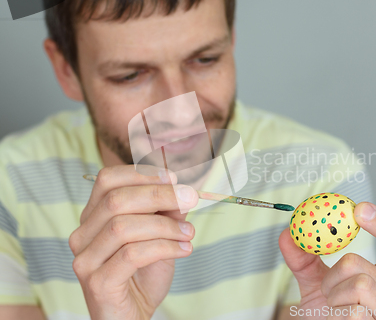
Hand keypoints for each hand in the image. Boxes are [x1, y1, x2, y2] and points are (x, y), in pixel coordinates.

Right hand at [69, 166, 197, 319]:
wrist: (132, 316)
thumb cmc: (143, 274)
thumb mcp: (160, 237)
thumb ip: (167, 213)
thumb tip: (182, 191)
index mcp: (94, 217)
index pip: (107, 180)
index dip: (140, 173)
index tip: (172, 177)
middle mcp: (83, 235)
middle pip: (116, 200)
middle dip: (159, 195)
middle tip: (190, 198)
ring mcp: (86, 260)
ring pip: (123, 226)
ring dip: (165, 225)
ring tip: (189, 233)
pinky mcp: (98, 282)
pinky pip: (132, 254)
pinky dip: (164, 247)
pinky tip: (184, 250)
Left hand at [279, 202, 375, 318]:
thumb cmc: (327, 310)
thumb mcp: (313, 279)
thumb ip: (302, 256)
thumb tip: (288, 232)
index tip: (359, 209)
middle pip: (360, 263)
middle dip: (333, 273)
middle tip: (328, 288)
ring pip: (360, 285)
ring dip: (334, 294)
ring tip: (334, 306)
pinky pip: (355, 311)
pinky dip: (336, 314)